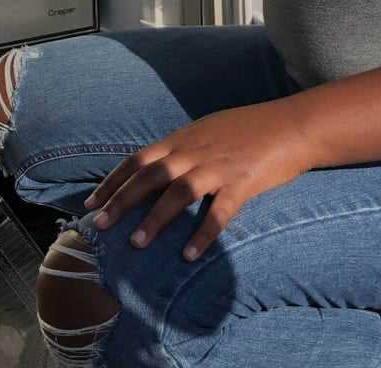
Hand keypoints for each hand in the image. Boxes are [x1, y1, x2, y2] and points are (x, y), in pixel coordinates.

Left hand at [84, 101, 313, 261]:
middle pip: (149, 176)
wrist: (290, 125)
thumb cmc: (248, 129)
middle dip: (121, 201)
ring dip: (155, 219)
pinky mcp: (242, 183)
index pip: (137, 160)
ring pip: (178, 193)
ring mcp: (217, 166)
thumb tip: (156, 167)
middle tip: (98, 225)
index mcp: (182, 139)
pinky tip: (188, 254)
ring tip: (136, 244)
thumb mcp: (206, 130)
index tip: (90, 202)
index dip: (112, 182)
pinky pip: (219, 212)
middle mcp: (193, 151)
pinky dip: (202, 234)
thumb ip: (181, 148)